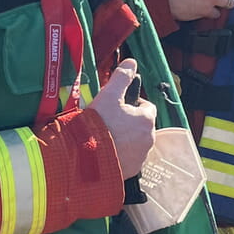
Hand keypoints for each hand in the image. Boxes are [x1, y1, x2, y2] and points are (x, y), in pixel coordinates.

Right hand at [89, 59, 155, 178]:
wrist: (85, 158)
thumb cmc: (97, 125)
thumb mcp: (108, 95)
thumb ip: (121, 77)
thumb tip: (131, 62)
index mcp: (146, 119)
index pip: (147, 107)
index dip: (132, 105)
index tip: (118, 106)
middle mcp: (148, 139)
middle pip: (141, 126)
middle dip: (129, 123)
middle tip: (108, 122)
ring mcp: (141, 157)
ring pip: (136, 143)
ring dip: (125, 140)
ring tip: (105, 138)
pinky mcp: (131, 171)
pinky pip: (129, 160)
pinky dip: (120, 155)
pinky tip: (105, 152)